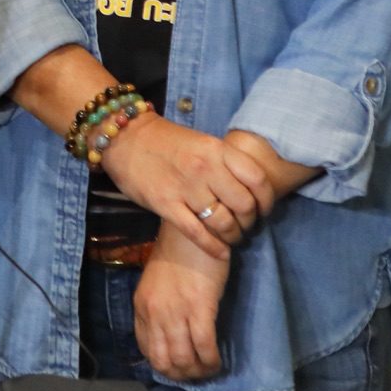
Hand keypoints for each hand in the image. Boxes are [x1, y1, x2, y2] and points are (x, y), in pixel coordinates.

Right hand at [99, 114, 271, 258]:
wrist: (124, 138)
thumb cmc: (166, 141)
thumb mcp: (202, 142)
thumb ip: (224, 162)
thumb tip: (249, 189)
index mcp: (216, 149)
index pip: (257, 180)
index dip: (266, 200)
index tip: (263, 209)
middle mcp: (204, 168)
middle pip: (244, 205)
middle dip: (249, 221)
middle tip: (245, 225)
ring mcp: (185, 187)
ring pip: (223, 223)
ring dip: (233, 236)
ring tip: (231, 237)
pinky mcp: (165, 204)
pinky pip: (198, 233)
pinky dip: (214, 247)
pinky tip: (221, 252)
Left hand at [135, 223, 228, 380]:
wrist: (192, 227)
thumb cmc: (178, 252)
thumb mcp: (158, 284)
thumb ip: (159, 308)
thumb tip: (172, 336)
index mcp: (142, 305)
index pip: (147, 350)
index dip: (165, 365)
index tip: (181, 366)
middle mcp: (155, 311)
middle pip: (164, 361)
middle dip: (183, 374)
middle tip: (199, 372)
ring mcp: (175, 310)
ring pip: (184, 359)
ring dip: (199, 371)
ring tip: (210, 367)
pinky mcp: (199, 306)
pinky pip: (204, 346)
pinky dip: (212, 360)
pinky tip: (219, 359)